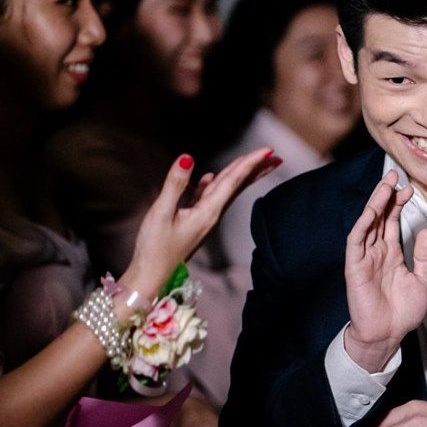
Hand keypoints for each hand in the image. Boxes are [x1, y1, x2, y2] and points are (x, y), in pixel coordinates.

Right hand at [124, 147, 281, 295]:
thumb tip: (187, 158)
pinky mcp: (193, 222)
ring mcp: (203, 219)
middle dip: (255, 168)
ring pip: (224, 190)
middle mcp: (211, 214)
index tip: (269, 150)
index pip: (233, 181)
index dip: (250, 163)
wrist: (151, 276)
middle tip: (274, 153)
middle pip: (236, 185)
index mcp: (208, 212)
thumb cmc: (155, 249)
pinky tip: (211, 176)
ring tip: (253, 161)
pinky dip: (213, 184)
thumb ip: (175, 185)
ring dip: (238, 174)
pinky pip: (207, 197)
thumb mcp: (161, 213)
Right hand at [342, 172, 426, 370]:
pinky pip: (357, 241)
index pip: (393, 222)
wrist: (388, 335)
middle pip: (380, 217)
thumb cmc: (402, 313)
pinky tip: (372, 211)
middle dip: (386, 196)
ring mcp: (365, 258)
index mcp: (392, 254)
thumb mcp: (423, 281)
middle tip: (394, 176)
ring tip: (385, 186)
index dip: (399, 204)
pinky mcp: (355, 267)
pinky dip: (363, 225)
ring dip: (375, 204)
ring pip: (368, 224)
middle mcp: (377, 252)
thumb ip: (425, 256)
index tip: (409, 189)